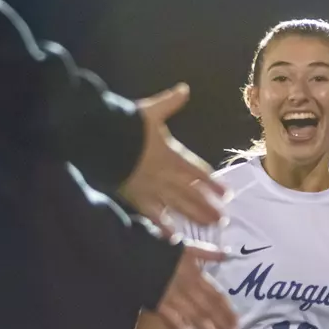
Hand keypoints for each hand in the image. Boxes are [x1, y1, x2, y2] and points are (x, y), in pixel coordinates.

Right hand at [119, 84, 224, 230]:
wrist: (101, 139)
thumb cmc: (126, 124)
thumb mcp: (150, 110)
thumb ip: (169, 103)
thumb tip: (184, 89)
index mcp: (172, 155)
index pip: (199, 173)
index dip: (213, 184)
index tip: (227, 194)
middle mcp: (166, 175)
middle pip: (193, 195)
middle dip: (208, 206)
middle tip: (223, 220)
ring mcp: (153, 189)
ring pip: (179, 207)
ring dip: (195, 217)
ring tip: (210, 226)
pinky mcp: (137, 198)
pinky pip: (154, 216)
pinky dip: (164, 227)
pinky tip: (174, 238)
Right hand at [154, 243, 237, 328]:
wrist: (129, 249)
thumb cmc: (158, 245)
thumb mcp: (185, 245)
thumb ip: (207, 253)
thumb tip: (228, 255)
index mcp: (195, 273)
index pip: (217, 296)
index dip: (228, 311)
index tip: (238, 324)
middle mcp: (187, 287)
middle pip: (209, 310)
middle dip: (222, 326)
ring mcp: (172, 296)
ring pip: (195, 317)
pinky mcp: (156, 303)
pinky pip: (171, 319)